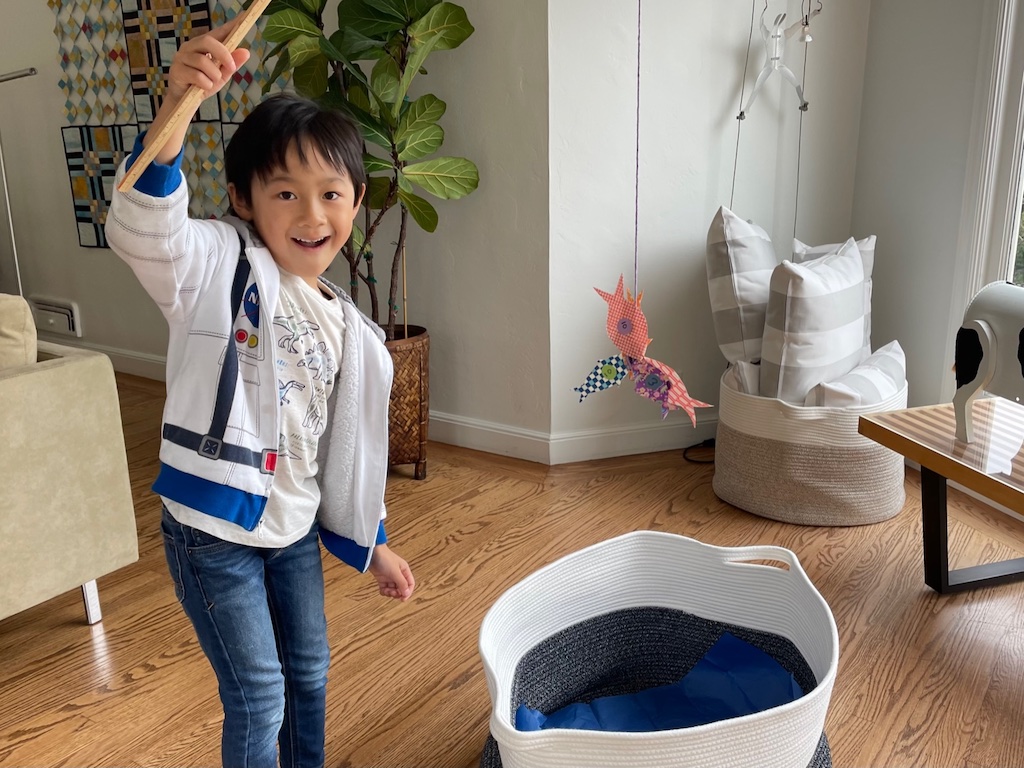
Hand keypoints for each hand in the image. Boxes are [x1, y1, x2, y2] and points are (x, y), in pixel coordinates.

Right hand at [145, 16, 250, 164]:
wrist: (187, 101)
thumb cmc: (204, 84)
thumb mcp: (222, 75)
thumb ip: (233, 63)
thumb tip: (246, 52)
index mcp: (203, 45)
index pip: (218, 32)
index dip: (230, 25)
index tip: (244, 18)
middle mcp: (191, 47)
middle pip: (208, 41)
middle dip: (223, 54)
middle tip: (232, 67)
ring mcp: (181, 57)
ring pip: (202, 61)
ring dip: (214, 75)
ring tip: (213, 82)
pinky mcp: (176, 70)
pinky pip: (196, 75)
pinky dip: (205, 84)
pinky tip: (204, 87)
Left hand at [368, 545, 415, 601]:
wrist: (371, 553)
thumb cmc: (385, 558)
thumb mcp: (395, 572)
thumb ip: (401, 583)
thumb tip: (407, 593)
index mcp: (404, 570)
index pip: (410, 584)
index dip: (408, 592)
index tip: (403, 598)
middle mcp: (398, 574)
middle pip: (401, 588)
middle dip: (397, 593)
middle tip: (393, 594)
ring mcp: (390, 576)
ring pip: (393, 589)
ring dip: (390, 592)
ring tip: (386, 590)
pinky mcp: (382, 578)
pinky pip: (385, 588)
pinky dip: (384, 591)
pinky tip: (382, 590)